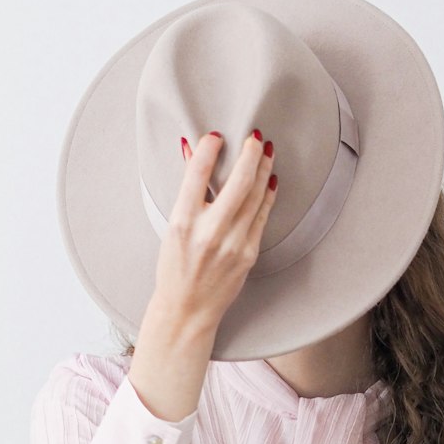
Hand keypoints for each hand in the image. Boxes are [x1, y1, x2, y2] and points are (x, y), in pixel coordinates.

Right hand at [152, 129, 277, 333]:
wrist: (188, 309)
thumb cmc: (175, 267)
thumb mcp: (172, 227)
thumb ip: (187, 190)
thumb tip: (191, 150)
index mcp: (182, 223)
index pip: (197, 174)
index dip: (208, 149)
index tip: (216, 135)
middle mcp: (209, 232)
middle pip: (237, 182)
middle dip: (249, 155)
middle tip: (255, 136)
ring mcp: (232, 244)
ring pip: (255, 197)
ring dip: (263, 170)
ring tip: (267, 152)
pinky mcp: (248, 254)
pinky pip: (262, 216)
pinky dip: (267, 195)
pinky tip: (270, 180)